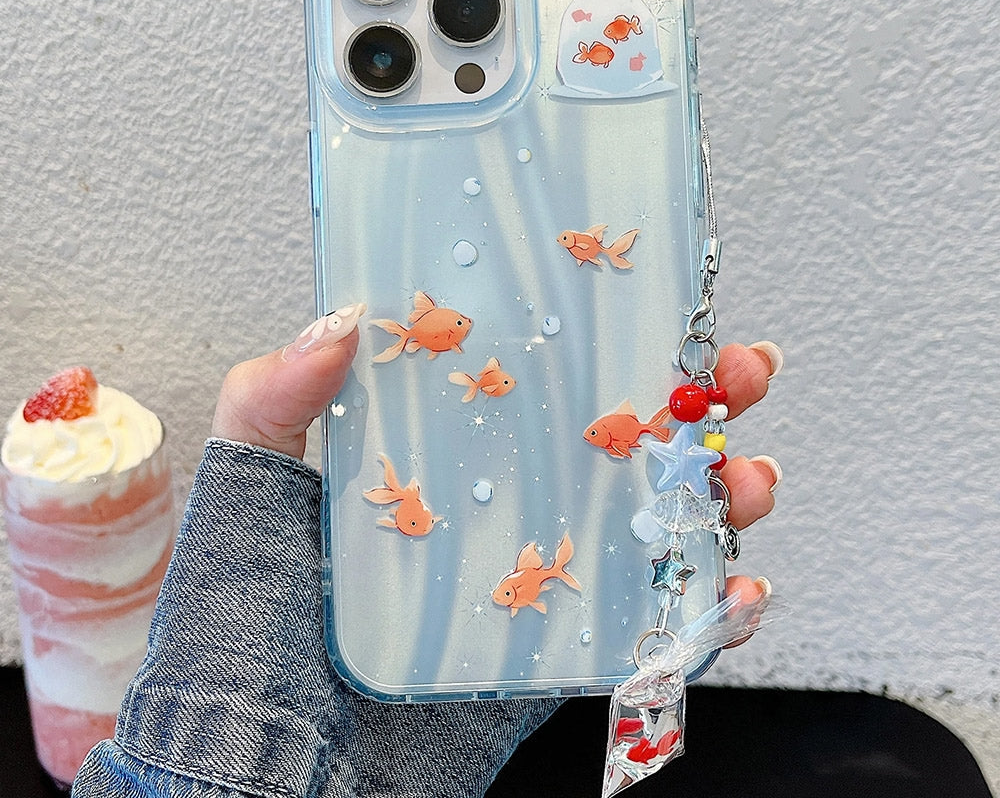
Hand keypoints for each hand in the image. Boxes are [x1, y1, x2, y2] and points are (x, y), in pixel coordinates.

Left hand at [213, 309, 781, 613]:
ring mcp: (539, 581)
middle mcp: (503, 507)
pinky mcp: (556, 657)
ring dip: (722, 496)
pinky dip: (710, 611)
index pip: (542, 378)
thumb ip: (273, 403)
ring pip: (655, 524)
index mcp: (443, 453)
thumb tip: (336, 320)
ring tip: (749, 480)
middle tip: (739, 375)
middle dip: (696, 404)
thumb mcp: (246, 496)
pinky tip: (740, 592)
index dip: (606, 339)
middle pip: (621, 441)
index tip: (659, 308)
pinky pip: (648, 627)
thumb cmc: (242, 634)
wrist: (267, 777)